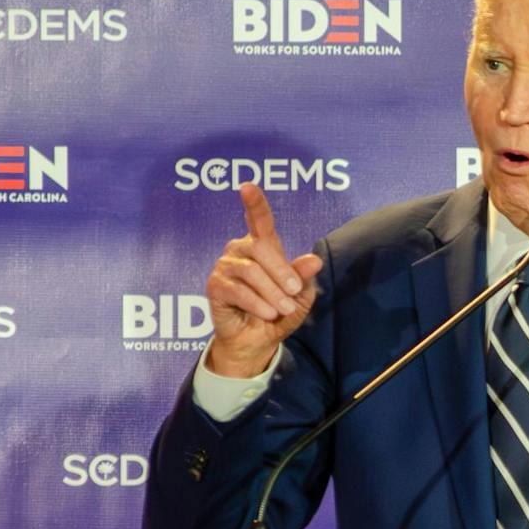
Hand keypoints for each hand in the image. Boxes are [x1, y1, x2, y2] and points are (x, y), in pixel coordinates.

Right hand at [204, 183, 322, 377]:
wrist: (258, 341)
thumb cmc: (278, 312)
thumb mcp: (299, 295)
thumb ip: (304, 277)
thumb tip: (314, 260)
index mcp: (262, 246)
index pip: (258, 220)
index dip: (254, 203)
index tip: (247, 187)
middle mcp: (240, 250)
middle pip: (261, 249)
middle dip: (282, 272)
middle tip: (295, 292)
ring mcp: (224, 266)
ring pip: (251, 271)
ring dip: (272, 292)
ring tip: (282, 309)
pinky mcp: (215, 286)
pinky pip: (239, 290)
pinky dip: (258, 304)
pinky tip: (268, 314)